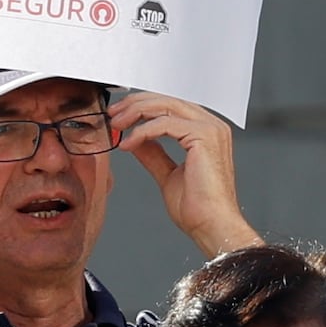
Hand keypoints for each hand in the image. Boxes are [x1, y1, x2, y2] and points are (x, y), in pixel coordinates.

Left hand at [106, 92, 258, 254]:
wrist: (211, 226)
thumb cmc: (198, 209)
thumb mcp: (167, 174)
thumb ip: (154, 154)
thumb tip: (136, 140)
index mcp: (206, 132)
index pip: (171, 107)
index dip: (142, 107)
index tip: (120, 117)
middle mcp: (211, 126)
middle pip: (167, 101)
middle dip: (135, 105)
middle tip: (113, 115)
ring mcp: (210, 128)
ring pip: (165, 106)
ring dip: (136, 113)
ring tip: (117, 125)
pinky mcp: (204, 135)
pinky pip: (165, 123)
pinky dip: (142, 131)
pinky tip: (129, 142)